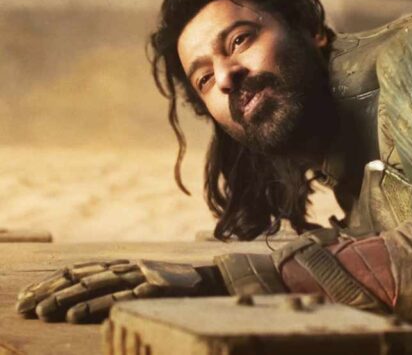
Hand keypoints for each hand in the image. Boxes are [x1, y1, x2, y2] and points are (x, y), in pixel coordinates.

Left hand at [16, 259, 203, 323]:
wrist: (217, 279)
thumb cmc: (179, 285)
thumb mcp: (146, 281)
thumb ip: (122, 283)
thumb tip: (94, 293)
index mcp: (123, 265)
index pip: (80, 271)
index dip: (51, 282)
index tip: (25, 296)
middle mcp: (128, 267)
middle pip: (81, 277)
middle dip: (50, 292)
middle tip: (24, 307)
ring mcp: (140, 277)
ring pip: (95, 286)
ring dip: (66, 300)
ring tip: (43, 312)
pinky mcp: (151, 291)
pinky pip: (118, 299)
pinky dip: (95, 306)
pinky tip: (76, 316)